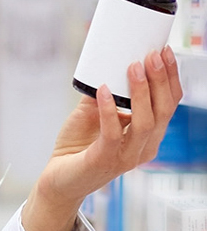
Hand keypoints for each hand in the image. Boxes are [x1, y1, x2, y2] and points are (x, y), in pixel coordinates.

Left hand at [22, 47, 182, 230]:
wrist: (59, 179)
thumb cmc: (79, 146)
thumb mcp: (92, 113)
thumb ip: (102, 94)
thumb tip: (104, 65)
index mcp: (148, 135)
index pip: (169, 104)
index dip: (171, 78)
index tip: (165, 51)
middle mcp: (144, 147)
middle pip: (163, 111)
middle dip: (160, 80)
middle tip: (152, 54)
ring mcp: (126, 156)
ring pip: (146, 122)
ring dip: (141, 92)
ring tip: (134, 67)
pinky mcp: (105, 160)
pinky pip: (113, 134)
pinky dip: (109, 110)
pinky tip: (104, 90)